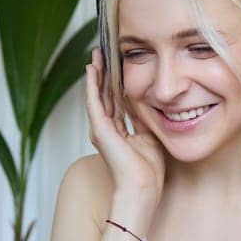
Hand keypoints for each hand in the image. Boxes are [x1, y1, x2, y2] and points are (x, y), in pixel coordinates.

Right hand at [85, 47, 164, 207]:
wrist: (142, 188)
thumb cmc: (148, 171)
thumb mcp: (149, 136)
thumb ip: (143, 120)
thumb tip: (146, 103)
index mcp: (118, 132)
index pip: (116, 101)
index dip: (116, 83)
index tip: (117, 64)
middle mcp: (106, 129)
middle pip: (104, 95)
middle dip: (104, 73)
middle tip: (102, 52)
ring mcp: (101, 129)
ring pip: (97, 95)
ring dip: (96, 74)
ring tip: (96, 54)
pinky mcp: (99, 130)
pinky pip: (94, 102)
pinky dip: (92, 84)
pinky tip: (91, 69)